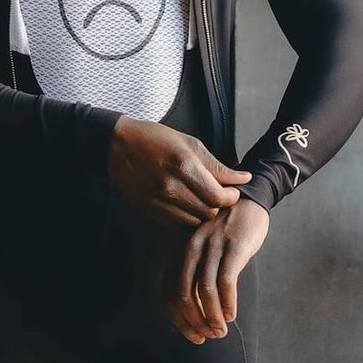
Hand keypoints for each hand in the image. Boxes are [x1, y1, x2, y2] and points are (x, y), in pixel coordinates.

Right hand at [107, 115, 253, 225]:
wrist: (118, 146)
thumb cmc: (155, 139)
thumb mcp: (191, 144)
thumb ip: (218, 166)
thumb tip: (243, 178)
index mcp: (185, 166)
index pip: (218, 197)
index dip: (230, 197)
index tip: (231, 191)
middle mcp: (171, 187)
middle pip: (208, 212)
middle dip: (218, 205)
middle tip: (218, 194)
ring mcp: (158, 201)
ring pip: (194, 221)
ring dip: (202, 213)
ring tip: (200, 198)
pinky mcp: (149, 210)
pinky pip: (176, 223)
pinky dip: (186, 217)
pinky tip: (185, 203)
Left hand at [166, 195, 270, 344]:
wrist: (248, 199)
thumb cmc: (224, 228)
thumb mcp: (201, 246)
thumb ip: (194, 271)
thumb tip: (195, 308)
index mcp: (178, 251)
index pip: (169, 293)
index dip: (179, 320)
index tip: (193, 336)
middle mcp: (189, 249)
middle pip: (182, 295)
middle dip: (193, 322)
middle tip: (207, 337)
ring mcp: (210, 247)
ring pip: (204, 292)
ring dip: (212, 317)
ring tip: (220, 331)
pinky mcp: (232, 247)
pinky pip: (226, 282)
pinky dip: (227, 304)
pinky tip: (231, 315)